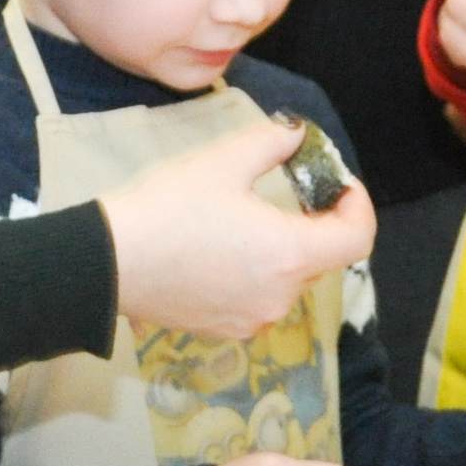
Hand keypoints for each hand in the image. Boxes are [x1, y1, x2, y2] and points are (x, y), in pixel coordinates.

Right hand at [98, 118, 373, 340]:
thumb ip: (273, 143)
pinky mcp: (226, 330)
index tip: (338, 184)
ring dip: (285, 250)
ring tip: (251, 220)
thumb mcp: (224, 161)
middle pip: (323, 259)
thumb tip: (297, 135)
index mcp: (290, 255)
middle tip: (294, 191)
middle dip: (317, 224)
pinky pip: (260, 299)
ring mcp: (254, 319)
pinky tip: (225, 250)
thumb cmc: (168, 209)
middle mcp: (281, 296)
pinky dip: (258, 274)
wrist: (107, 263)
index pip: (357, 239)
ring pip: (290, 280)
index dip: (357, 207)